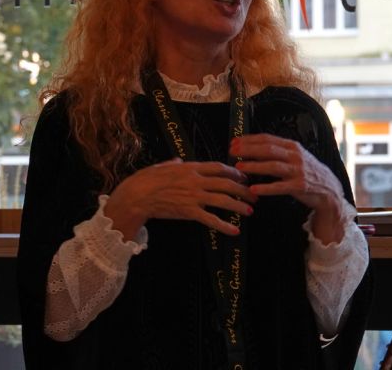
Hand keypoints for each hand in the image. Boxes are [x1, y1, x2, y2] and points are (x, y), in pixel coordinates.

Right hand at [104, 158, 255, 239]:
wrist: (137, 196)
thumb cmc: (146, 180)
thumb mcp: (162, 166)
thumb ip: (174, 164)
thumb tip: (178, 160)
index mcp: (191, 168)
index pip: (219, 167)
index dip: (234, 172)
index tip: (244, 176)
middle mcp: (196, 181)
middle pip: (226, 184)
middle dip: (243, 189)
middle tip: (254, 195)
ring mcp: (194, 196)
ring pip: (223, 200)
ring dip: (239, 206)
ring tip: (249, 211)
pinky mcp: (189, 212)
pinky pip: (211, 219)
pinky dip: (224, 225)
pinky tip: (234, 231)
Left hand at [229, 134, 346, 244]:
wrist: (329, 188)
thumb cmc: (307, 171)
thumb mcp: (295, 156)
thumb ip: (278, 151)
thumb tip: (252, 147)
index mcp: (292, 146)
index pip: (267, 139)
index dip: (249, 140)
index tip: (234, 142)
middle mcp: (295, 156)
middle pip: (268, 150)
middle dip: (248, 149)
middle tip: (232, 151)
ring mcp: (298, 171)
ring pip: (272, 166)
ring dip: (254, 166)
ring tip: (239, 167)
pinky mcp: (299, 186)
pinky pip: (279, 187)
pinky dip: (265, 188)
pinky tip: (253, 189)